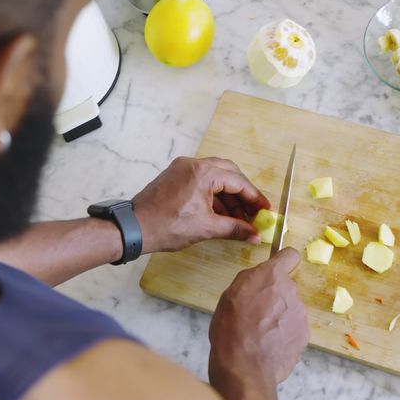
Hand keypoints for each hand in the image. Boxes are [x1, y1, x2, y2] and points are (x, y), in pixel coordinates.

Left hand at [132, 157, 270, 253]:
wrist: (134, 228)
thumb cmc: (167, 226)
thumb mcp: (206, 228)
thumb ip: (235, 229)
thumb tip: (255, 235)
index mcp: (203, 173)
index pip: (238, 182)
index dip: (255, 197)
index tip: (265, 210)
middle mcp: (193, 164)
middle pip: (229, 173)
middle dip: (243, 194)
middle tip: (254, 212)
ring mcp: (182, 168)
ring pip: (215, 176)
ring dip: (228, 195)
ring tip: (239, 218)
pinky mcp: (175, 176)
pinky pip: (202, 180)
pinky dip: (214, 194)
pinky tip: (221, 213)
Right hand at [208, 248, 308, 396]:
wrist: (244, 366)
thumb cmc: (231, 328)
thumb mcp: (230, 295)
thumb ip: (250, 281)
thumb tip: (260, 279)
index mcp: (271, 276)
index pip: (289, 255)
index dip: (284, 261)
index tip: (278, 268)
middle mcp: (291, 292)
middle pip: (286, 289)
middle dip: (275, 298)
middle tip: (256, 314)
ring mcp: (301, 315)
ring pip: (290, 311)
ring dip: (279, 319)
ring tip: (260, 335)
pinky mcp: (304, 337)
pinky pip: (293, 331)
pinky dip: (283, 336)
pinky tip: (268, 347)